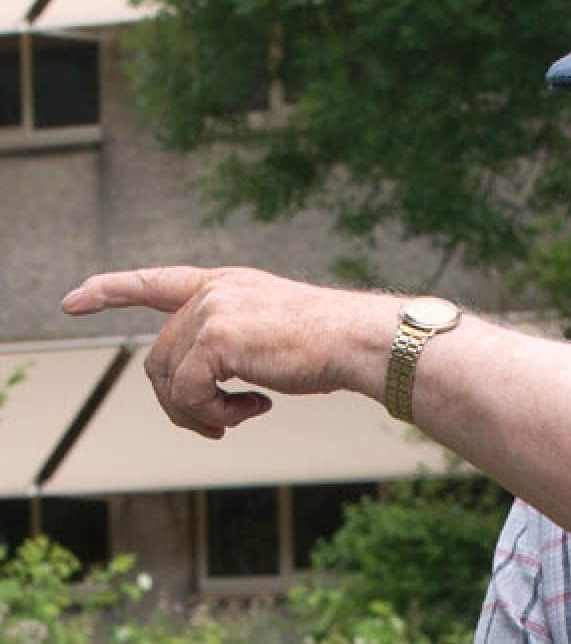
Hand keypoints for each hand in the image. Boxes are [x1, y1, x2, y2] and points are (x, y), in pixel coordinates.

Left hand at [60, 266, 391, 438]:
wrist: (360, 341)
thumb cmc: (329, 345)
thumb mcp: (270, 332)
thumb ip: (228, 343)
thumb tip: (191, 390)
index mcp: (226, 285)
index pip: (157, 282)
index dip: (110, 290)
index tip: (73, 301)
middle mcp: (214, 291)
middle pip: (160, 357)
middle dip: (181, 402)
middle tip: (218, 427)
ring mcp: (212, 312)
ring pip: (167, 379)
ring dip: (199, 412)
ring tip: (238, 418)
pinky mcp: (215, 338)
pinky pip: (188, 393)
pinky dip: (213, 414)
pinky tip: (254, 410)